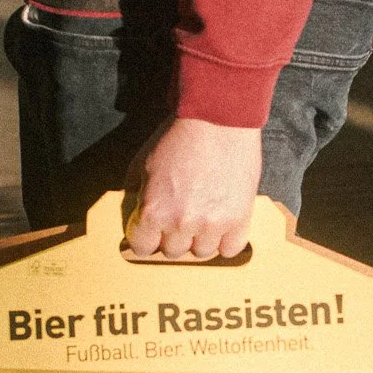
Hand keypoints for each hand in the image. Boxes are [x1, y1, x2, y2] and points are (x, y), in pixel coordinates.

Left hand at [125, 118, 261, 260]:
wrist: (217, 119)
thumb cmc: (179, 136)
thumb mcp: (143, 163)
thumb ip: (136, 193)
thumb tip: (134, 210)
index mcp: (153, 211)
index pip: (142, 247)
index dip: (145, 238)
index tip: (150, 233)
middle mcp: (181, 223)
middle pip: (172, 251)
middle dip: (172, 236)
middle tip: (178, 218)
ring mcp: (211, 224)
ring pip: (201, 253)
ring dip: (199, 239)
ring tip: (202, 218)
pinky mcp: (238, 218)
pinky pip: (230, 249)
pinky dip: (225, 242)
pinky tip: (221, 228)